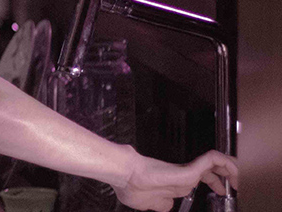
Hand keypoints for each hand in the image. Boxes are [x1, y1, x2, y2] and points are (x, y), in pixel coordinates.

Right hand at [114, 149, 238, 211]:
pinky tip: (234, 171)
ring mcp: (187, 172)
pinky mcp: (189, 169)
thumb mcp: (151, 204)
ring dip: (232, 170)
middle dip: (227, 177)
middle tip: (237, 185)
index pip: (202, 178)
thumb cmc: (131, 186)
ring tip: (241, 179)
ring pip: (217, 164)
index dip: (215, 184)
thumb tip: (168, 205)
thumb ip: (163, 204)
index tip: (222, 192)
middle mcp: (185, 176)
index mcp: (177, 184)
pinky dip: (226, 164)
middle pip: (213, 171)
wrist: (126, 176)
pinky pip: (212, 160)